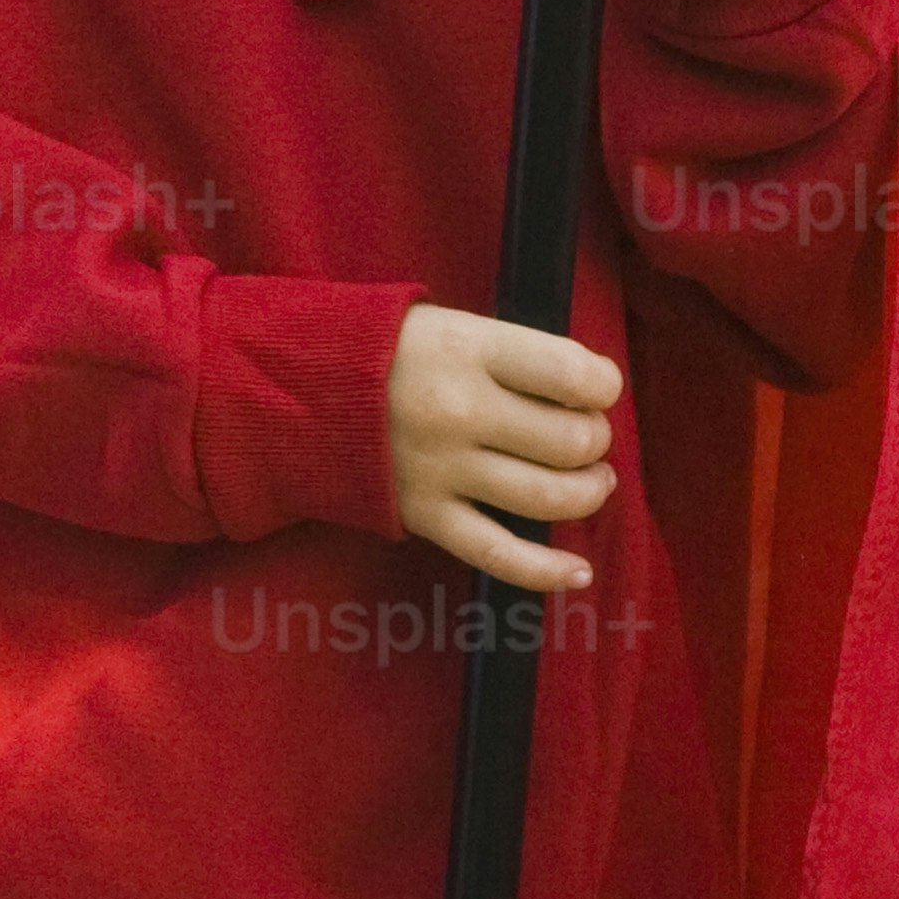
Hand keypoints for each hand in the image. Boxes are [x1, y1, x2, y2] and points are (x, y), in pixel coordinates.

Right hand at [386, 305, 622, 592]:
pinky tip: (578, 572)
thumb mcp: (450, 326)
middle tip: (586, 434)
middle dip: (595, 440)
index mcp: (467, 350)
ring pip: (548, 497)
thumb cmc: (388, 351)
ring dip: (587, 493)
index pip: (572, 374)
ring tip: (590, 480)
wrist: (294, 388)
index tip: (598, 388)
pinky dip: (546, 571)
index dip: (604, 385)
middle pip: (569, 441)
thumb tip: (589, 394)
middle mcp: (458, 410)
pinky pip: (499, 554)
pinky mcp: (424, 516)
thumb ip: (514, 355)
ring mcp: (441, 469)